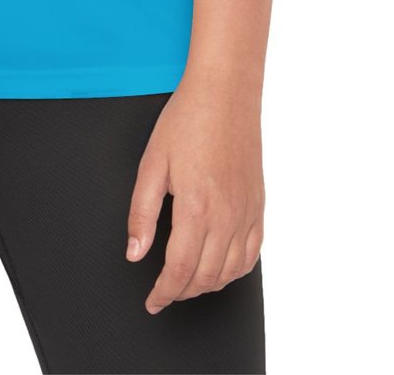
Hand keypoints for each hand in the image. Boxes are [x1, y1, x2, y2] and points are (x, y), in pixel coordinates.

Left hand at [125, 74, 263, 313]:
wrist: (225, 92)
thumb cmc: (187, 120)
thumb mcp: (151, 164)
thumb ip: (141, 214)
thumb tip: (135, 253)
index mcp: (196, 207)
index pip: (180, 270)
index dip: (164, 292)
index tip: (152, 300)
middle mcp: (227, 215)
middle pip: (206, 277)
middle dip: (182, 292)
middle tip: (164, 292)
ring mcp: (247, 212)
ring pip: (230, 271)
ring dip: (207, 285)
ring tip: (186, 283)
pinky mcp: (258, 205)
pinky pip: (252, 254)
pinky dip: (235, 270)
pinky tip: (220, 267)